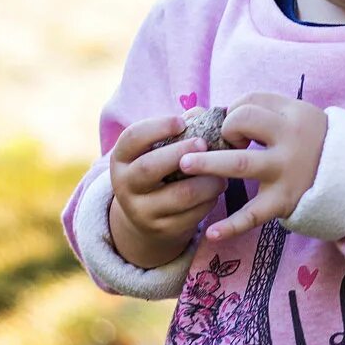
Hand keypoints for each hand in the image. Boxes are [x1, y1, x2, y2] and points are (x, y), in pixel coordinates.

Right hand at [109, 113, 227, 267]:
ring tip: (222, 172)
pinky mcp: (163, 230)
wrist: (145, 217)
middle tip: (204, 143)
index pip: (133, 137)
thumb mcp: (158, 149)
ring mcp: (142, 211)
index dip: (157, 127)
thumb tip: (202, 114)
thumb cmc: (160, 169)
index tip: (181, 122)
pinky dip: (210, 200)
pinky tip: (216, 189)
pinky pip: (193, 214)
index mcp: (122, 158)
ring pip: (180, 195)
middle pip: (150, 167)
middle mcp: (125, 185)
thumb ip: (178, 129)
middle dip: (181, 152)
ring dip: (207, 181)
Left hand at [177, 92, 326, 241]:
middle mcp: (290, 139)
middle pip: (244, 121)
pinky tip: (211, 233)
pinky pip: (253, 215)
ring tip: (185, 165)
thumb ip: (259, 110)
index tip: (236, 126)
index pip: (250, 102)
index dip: (234, 112)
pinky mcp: (283, 201)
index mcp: (293, 114)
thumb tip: (206, 114)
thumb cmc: (310, 141)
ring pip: (239, 163)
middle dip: (225, 128)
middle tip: (220, 140)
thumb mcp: (295, 116)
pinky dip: (232, 225)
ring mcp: (285, 171)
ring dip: (209, 163)